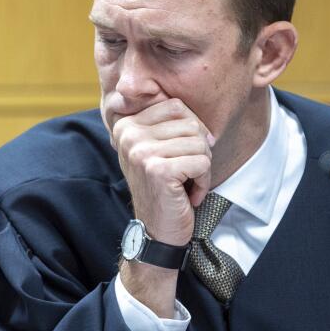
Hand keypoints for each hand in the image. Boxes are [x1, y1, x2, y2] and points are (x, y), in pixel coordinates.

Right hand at [113, 98, 214, 246]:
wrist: (155, 232)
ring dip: (202, 168)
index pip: (176, 105)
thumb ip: (167, 122)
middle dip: (199, 151)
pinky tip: (188, 195)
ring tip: (185, 184)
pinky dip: (203, 182)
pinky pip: (202, 162)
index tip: (184, 155)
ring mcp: (140, 151)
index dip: (193, 130)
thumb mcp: (157, 149)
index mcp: (126, 123)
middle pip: (191, 124)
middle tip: (186, 174)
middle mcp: (128, 134)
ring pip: (200, 143)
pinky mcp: (157, 170)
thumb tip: (196, 98)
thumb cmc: (163, 189)